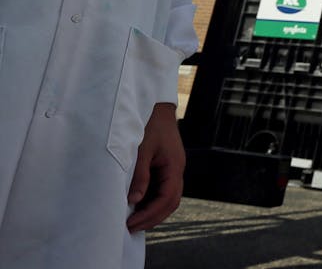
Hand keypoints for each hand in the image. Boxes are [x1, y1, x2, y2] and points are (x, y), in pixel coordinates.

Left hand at [126, 102, 184, 232]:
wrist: (156, 106)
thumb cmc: (149, 124)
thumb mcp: (141, 149)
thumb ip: (140, 175)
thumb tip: (134, 200)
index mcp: (174, 165)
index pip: (167, 198)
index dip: (150, 213)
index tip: (130, 223)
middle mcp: (177, 169)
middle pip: (171, 202)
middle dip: (152, 217)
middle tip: (131, 228)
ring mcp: (172, 167)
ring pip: (168, 197)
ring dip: (153, 211)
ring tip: (132, 221)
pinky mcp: (166, 166)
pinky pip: (162, 189)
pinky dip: (151, 201)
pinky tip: (137, 205)